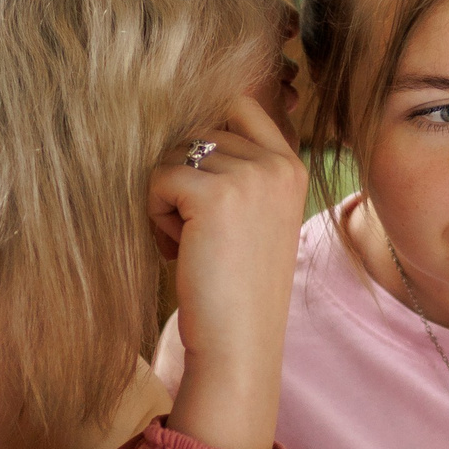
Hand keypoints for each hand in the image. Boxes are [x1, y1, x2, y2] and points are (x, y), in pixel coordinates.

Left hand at [149, 93, 306, 448]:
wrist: (240, 343)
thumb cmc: (236, 287)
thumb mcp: (255, 215)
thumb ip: (238, 169)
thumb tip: (185, 127)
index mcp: (292, 165)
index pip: (239, 105)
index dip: (206, 132)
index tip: (198, 183)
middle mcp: (276, 162)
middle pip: (197, 130)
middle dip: (183, 175)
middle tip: (196, 231)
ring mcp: (248, 174)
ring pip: (173, 154)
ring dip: (167, 197)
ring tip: (190, 243)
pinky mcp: (212, 193)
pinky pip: (158, 179)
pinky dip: (156, 215)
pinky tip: (179, 250)